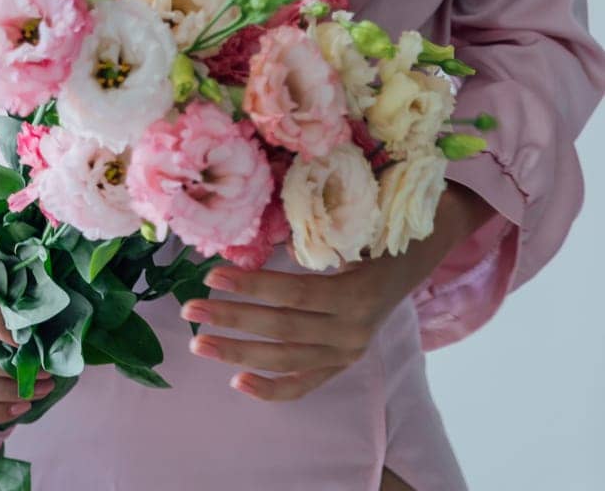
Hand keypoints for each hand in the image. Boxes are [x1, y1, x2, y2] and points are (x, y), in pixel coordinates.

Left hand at [181, 185, 498, 402]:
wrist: (418, 253)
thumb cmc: (379, 226)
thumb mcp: (356, 221)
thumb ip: (320, 227)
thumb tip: (270, 220)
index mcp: (357, 295)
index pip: (294, 294)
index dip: (251, 287)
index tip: (211, 276)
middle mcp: (353, 332)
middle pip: (283, 330)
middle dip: (233, 320)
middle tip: (190, 308)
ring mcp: (348, 352)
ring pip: (286, 360)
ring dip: (239, 353)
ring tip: (198, 343)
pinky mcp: (342, 363)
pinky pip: (305, 383)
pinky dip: (272, 388)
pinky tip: (237, 382)